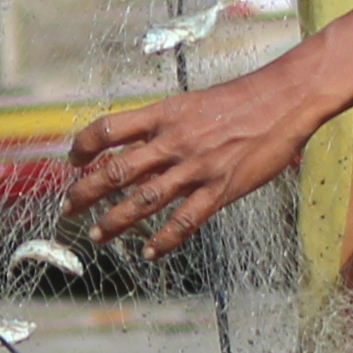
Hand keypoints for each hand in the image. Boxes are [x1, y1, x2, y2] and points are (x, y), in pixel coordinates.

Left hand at [54, 72, 317, 261]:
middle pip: (117, 170)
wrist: (285, 99)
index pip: (108, 129)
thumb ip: (165, 126)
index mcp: (164, 115)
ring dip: (115, 221)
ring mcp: (196, 167)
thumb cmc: (241, 99)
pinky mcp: (220, 188)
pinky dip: (164, 240)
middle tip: (68, 207)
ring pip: (144, 200)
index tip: (74, 160)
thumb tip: (137, 146)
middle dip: (86, 192)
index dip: (84, 145)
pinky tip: (148, 252)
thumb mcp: (192, 103)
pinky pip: (185, 221)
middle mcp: (174, 141)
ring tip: (97, 235)